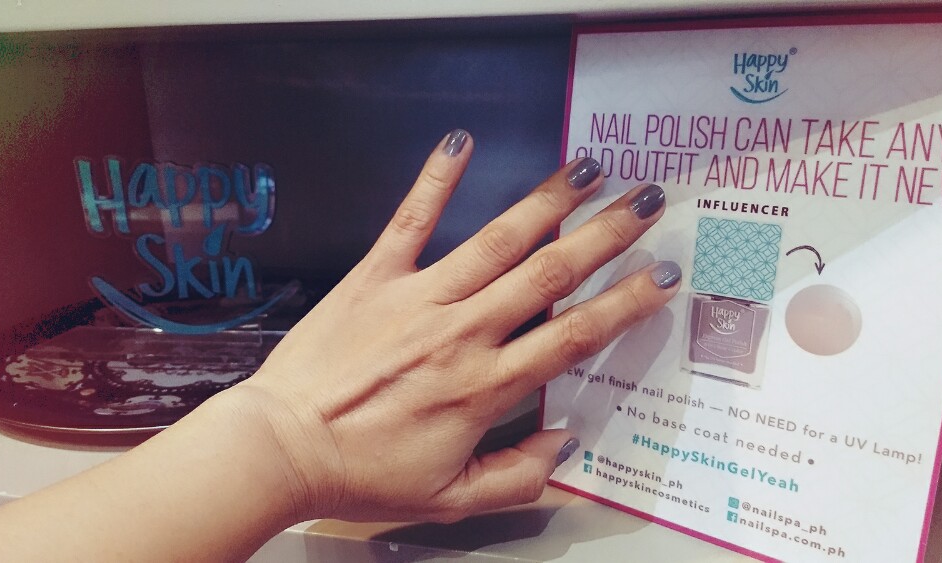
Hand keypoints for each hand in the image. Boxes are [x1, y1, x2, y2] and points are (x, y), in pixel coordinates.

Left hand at [234, 129, 681, 523]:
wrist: (280, 446)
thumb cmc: (361, 474)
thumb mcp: (448, 500)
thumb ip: (517, 478)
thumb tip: (565, 446)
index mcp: (486, 387)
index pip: (574, 335)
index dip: (625, 303)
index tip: (661, 276)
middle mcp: (463, 332)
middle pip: (549, 273)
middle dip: (606, 234)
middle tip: (646, 202)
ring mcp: (419, 297)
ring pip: (497, 241)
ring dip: (547, 202)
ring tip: (588, 169)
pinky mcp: (375, 276)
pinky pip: (410, 220)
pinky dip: (436, 180)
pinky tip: (460, 144)